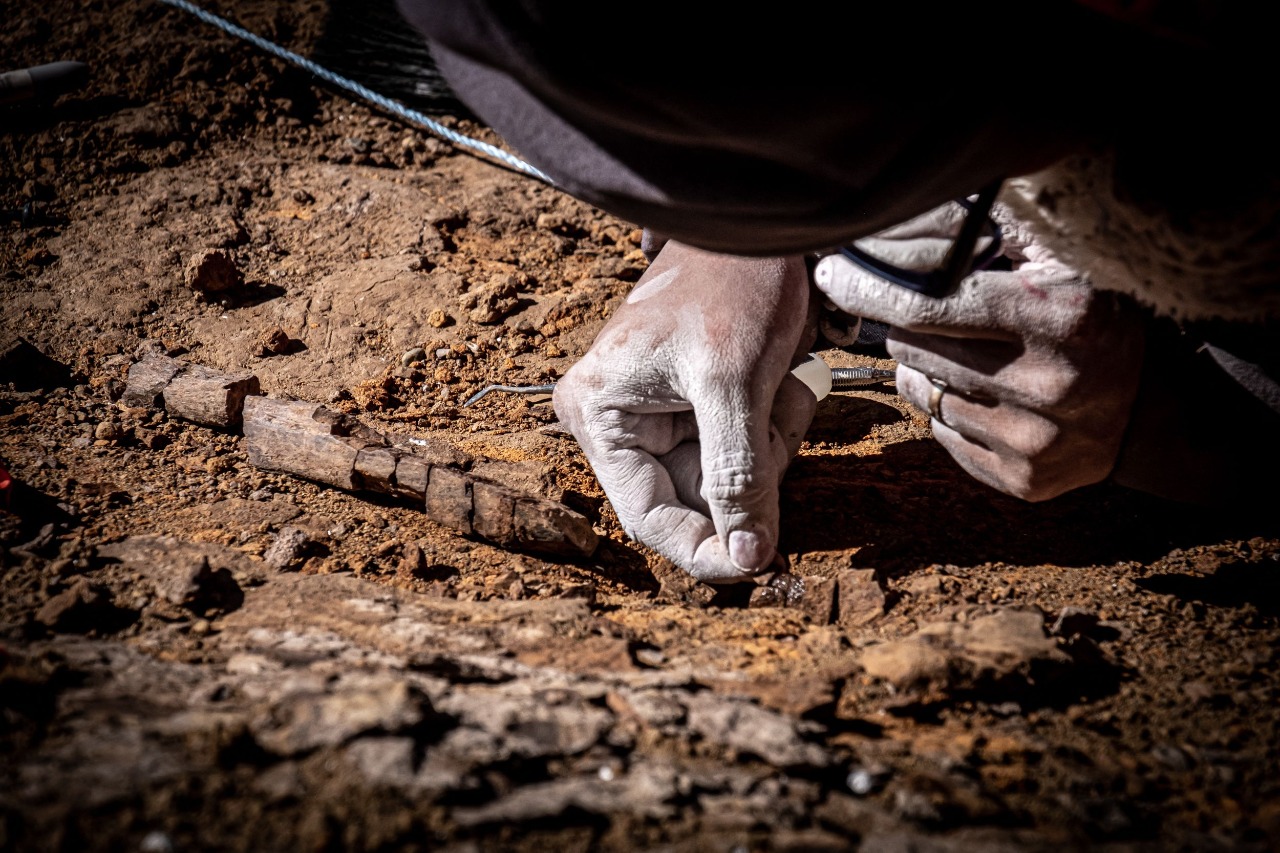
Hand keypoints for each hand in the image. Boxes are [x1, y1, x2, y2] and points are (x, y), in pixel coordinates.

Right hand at [553, 241, 814, 580]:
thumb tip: (746, 559)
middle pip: (695, 500)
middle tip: (776, 416)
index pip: (648, 516)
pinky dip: (775, 428)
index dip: (704, 549)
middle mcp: (620, 422)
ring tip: (780, 385)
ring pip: (729, 480)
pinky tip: (783, 384)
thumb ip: (736, 475)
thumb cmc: (730, 282)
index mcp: (600, 414)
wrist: (761, 222)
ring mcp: (661, 416)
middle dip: (750, 472)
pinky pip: (746, 452)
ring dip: (769, 446)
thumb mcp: (732, 382)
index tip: (760, 567)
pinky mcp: (699, 408)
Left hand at [812, 202, 1145, 500]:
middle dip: (908, 328)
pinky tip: (983, 397)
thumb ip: (995, 243)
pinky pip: (944, 436)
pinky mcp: (1023, 481)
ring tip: (964, 356)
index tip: (834, 275)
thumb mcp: (1064, 268)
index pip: (932, 304)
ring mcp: (1033, 441)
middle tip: (928, 318)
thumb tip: (908, 225)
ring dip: (926, 371)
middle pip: (917, 350)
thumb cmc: (1094, 324)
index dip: (873, 288)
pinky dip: (948, 412)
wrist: (1150, 413)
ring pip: (924, 395)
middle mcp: (1047, 384)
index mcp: (1058, 319)